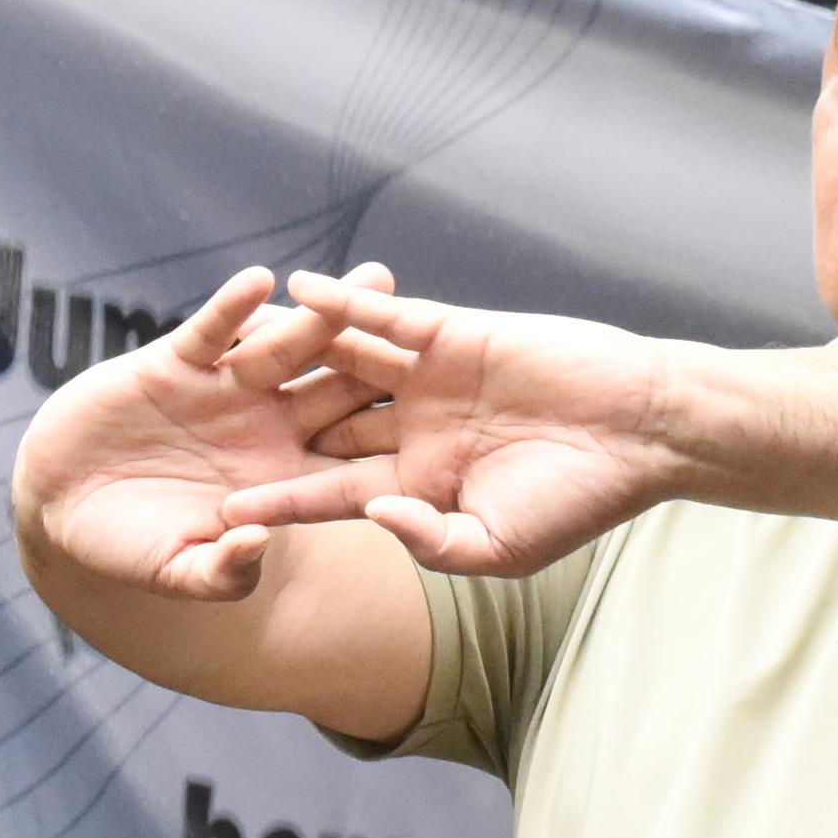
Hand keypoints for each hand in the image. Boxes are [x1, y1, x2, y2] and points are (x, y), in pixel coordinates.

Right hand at [15, 264, 403, 600]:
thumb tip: (258, 542)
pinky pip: (212, 331)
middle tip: (431, 317)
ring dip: (325, 314)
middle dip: (381, 356)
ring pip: (286, 347)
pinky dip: (232, 308)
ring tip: (371, 278)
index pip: (349, 457)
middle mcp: (266, 426)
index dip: (393, 440)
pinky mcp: (176, 363)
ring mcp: (225, 391)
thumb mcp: (175, 570)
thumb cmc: (126, 546)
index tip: (445, 421)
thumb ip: (221, 570)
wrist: (63, 501)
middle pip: (336, 387)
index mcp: (282, 477)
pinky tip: (260, 281)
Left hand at [207, 269, 687, 578]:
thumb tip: (369, 513)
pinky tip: (290, 290)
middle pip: (321, 424)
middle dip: (264, 426)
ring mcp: (430, 379)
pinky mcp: (452, 333)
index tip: (220, 513)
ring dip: (286, 356)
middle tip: (194, 425)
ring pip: (341, 365)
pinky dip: (342, 303)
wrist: (643, 428)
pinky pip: (385, 317)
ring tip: (221, 349)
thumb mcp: (497, 547)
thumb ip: (427, 539)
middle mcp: (414, 429)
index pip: (332, 492)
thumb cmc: (581, 499)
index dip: (280, 499)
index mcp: (420, 484)